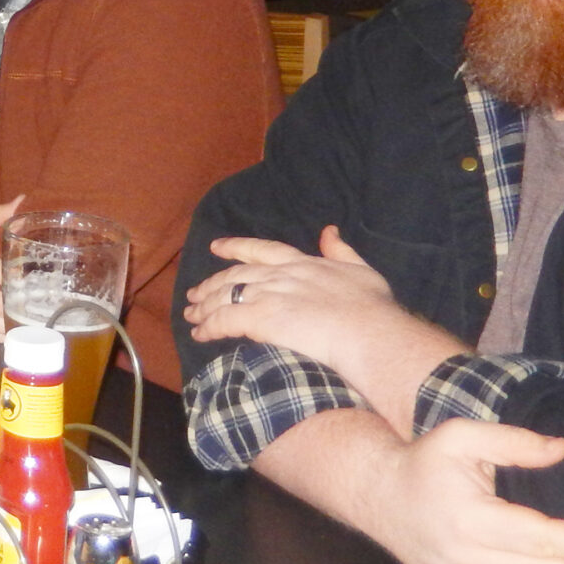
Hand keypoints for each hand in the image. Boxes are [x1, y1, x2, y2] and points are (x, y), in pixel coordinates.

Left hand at [186, 227, 464, 428]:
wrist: (370, 332)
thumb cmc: (372, 308)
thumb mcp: (361, 269)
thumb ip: (340, 249)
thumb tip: (329, 229)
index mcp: (301, 262)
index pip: (261, 250)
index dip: (236, 247)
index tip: (216, 247)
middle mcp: (279, 275)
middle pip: (235, 275)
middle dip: (211, 283)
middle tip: (193, 292)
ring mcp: (268, 295)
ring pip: (224, 296)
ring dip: (204, 306)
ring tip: (191, 315)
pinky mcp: (260, 318)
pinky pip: (224, 320)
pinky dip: (209, 326)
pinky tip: (199, 333)